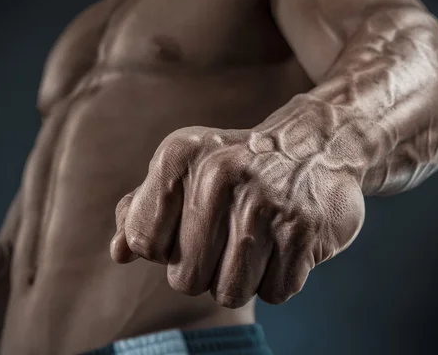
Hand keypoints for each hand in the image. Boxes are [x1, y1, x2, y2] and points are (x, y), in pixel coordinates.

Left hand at [110, 125, 364, 307]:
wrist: (317, 144)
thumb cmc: (239, 166)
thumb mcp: (185, 170)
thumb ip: (144, 209)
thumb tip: (120, 253)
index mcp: (179, 156)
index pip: (143, 242)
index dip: (165, 246)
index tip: (190, 226)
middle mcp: (218, 174)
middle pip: (184, 279)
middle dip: (205, 270)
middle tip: (229, 237)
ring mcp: (264, 202)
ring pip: (229, 293)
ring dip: (242, 279)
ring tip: (258, 241)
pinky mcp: (302, 229)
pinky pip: (274, 292)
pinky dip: (279, 278)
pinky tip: (286, 242)